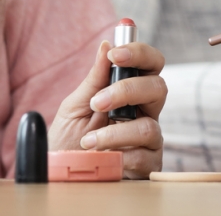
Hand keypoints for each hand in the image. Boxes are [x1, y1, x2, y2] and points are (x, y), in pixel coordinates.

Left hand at [48, 40, 166, 178]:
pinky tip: (101, 158)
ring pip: (148, 126)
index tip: (115, 53)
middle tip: (97, 102)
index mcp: (129, 93)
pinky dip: (118, 155)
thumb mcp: (74, 106)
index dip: (139, 53)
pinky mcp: (149, 164)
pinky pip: (144, 155)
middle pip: (159, 87)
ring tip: (89, 141)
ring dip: (115, 132)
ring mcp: (149, 139)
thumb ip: (93, 79)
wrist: (61, 176)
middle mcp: (144, 112)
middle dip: (127, 90)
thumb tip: (106, 45)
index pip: (149, 64)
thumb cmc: (69, 140)